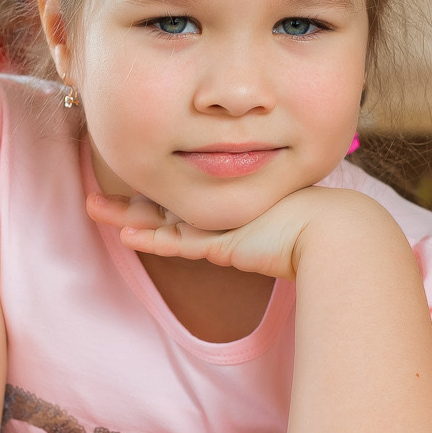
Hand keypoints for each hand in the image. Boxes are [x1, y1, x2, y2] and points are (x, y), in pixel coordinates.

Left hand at [86, 186, 371, 280]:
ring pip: (162, 218)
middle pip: (164, 200)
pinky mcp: (222, 242)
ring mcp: (222, 222)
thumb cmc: (323, 229)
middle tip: (95, 196)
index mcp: (233, 199)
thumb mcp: (286, 221)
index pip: (185, 193)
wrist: (339, 233)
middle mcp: (223, 205)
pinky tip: (126, 236)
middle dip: (128, 198)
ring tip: (92, 207)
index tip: (130, 189)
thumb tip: (274, 229)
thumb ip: (271, 224)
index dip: (155, 191)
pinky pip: (178, 243)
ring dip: (125, 215)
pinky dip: (151, 240)